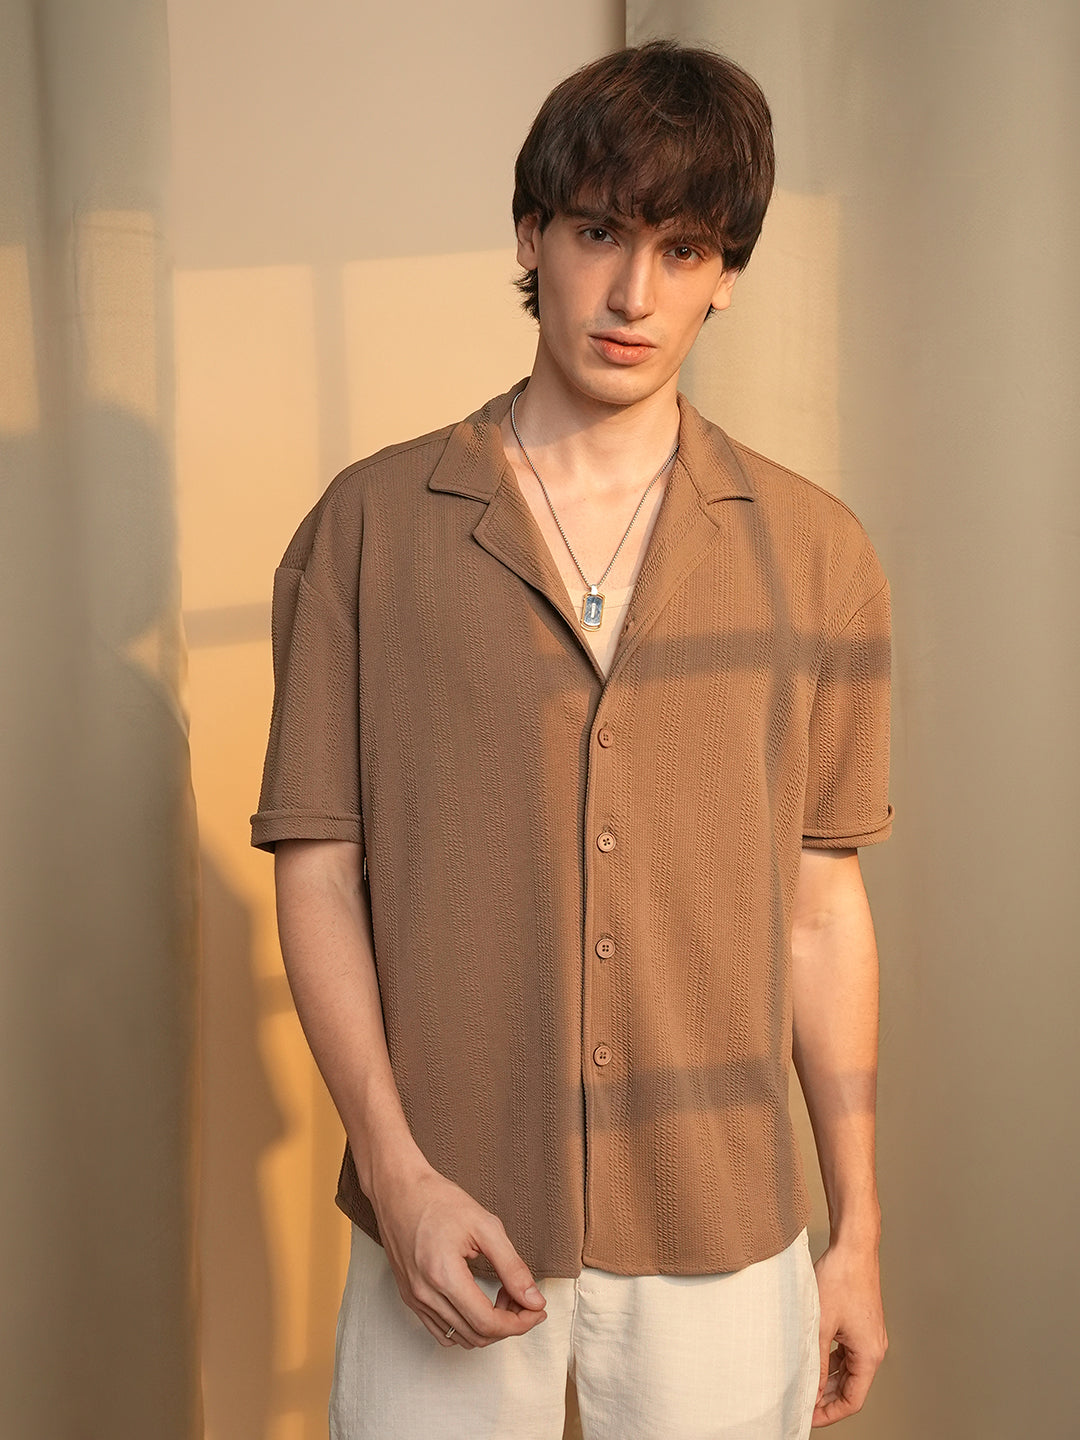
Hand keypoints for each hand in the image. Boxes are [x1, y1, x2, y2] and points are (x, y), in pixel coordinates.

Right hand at [368, 1160, 548, 1348]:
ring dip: (488, 1326)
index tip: (538, 1311)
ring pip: (460, 1337)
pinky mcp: (410, 1297)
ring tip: (503, 1297)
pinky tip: (479, 1304)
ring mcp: (414, 1299)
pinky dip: (466, 1327)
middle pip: (477, 1335)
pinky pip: (441, 1330)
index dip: (520, 1323)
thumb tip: (533, 1299)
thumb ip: (512, 1266)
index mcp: (443, 1275)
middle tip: (524, 1299)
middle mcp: (424, 1294)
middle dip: (509, 1324)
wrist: (398, 1189)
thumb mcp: (484, 1225)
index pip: (488, 1322)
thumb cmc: (437, 1200)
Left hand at [811, 1238, 887, 1425]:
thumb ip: (814, 1360)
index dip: (830, 1413)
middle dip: (826, 1398)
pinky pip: (846, 1352)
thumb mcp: (820, 1325)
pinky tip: (812, 1359)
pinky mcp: (861, 1324)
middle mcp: (873, 1348)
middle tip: (801, 1403)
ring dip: (827, 1379)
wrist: (853, 1247)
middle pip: (850, 1387)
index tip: (808, 1417)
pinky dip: (830, 1360)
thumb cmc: (841, 1279)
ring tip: (803, 1384)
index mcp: (868, 1354)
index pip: (852, 1400)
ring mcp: (868, 1336)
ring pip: (847, 1370)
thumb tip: (808, 1388)